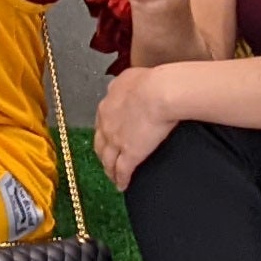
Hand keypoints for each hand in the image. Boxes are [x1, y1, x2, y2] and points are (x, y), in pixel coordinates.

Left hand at [91, 65, 178, 188]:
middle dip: (102, 152)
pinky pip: (122, 171)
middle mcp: (107, 123)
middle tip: (106, 159)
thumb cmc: (152, 81)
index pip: (102, 121)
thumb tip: (127, 83)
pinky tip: (122, 185)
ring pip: (108, 160)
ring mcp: (116, 140)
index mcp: (108, 103)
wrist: (159, 92)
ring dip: (109, 169)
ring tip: (112, 176)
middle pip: (100, 143)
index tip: (108, 136)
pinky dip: (121, 179)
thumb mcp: (131, 76)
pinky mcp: (130, 154)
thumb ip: (125, 83)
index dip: (104, 131)